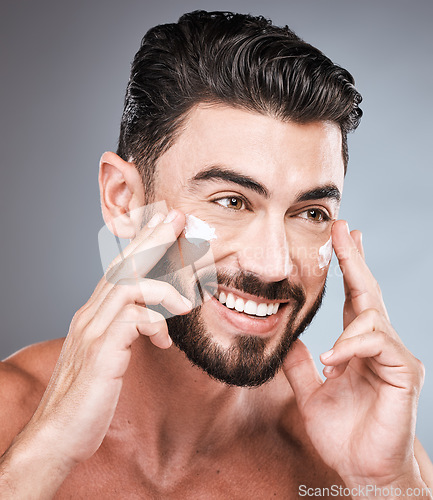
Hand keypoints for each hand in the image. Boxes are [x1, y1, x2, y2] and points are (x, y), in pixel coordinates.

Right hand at [14, 209, 191, 469]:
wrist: (59, 434)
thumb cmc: (89, 395)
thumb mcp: (110, 355)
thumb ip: (126, 332)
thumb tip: (152, 321)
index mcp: (95, 314)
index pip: (120, 269)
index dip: (143, 245)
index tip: (166, 226)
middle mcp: (91, 315)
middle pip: (122, 265)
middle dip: (152, 239)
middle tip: (177, 218)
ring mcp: (92, 331)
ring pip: (127, 285)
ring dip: (163, 286)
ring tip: (187, 302)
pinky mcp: (99, 352)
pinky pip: (131, 319)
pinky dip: (155, 322)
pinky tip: (165, 341)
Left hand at [283, 220, 425, 489]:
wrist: (362, 469)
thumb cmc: (342, 432)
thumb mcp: (310, 392)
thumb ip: (300, 365)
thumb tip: (286, 338)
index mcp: (356, 345)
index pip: (353, 297)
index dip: (347, 267)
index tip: (339, 239)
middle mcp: (377, 344)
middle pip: (367, 293)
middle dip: (355, 260)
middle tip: (345, 230)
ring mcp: (393, 357)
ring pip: (374, 317)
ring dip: (350, 319)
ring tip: (331, 350)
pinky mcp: (404, 373)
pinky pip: (378, 346)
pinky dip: (353, 348)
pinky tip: (336, 360)